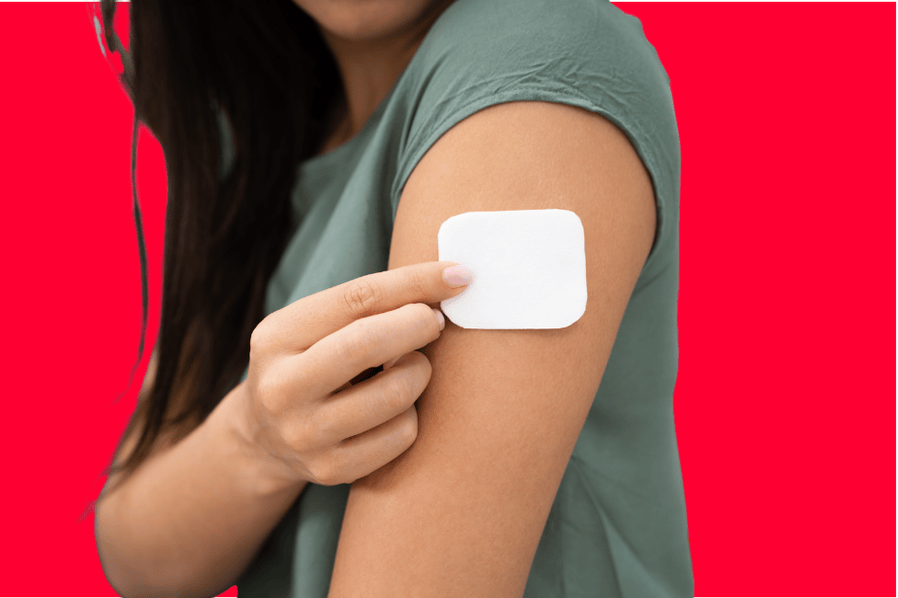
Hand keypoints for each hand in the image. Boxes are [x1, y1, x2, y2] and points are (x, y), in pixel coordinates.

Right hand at [238, 261, 470, 487]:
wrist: (264, 438)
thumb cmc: (309, 363)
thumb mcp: (315, 326)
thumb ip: (367, 305)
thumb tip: (446, 281)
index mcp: (276, 337)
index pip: (355, 298)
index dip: (414, 282)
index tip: (458, 274)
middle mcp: (281, 388)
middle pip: (368, 343)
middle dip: (418, 325)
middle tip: (436, 322)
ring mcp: (304, 435)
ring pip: (395, 395)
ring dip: (419, 372)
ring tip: (411, 366)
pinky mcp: (331, 470)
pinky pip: (401, 436)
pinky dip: (412, 415)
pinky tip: (396, 408)